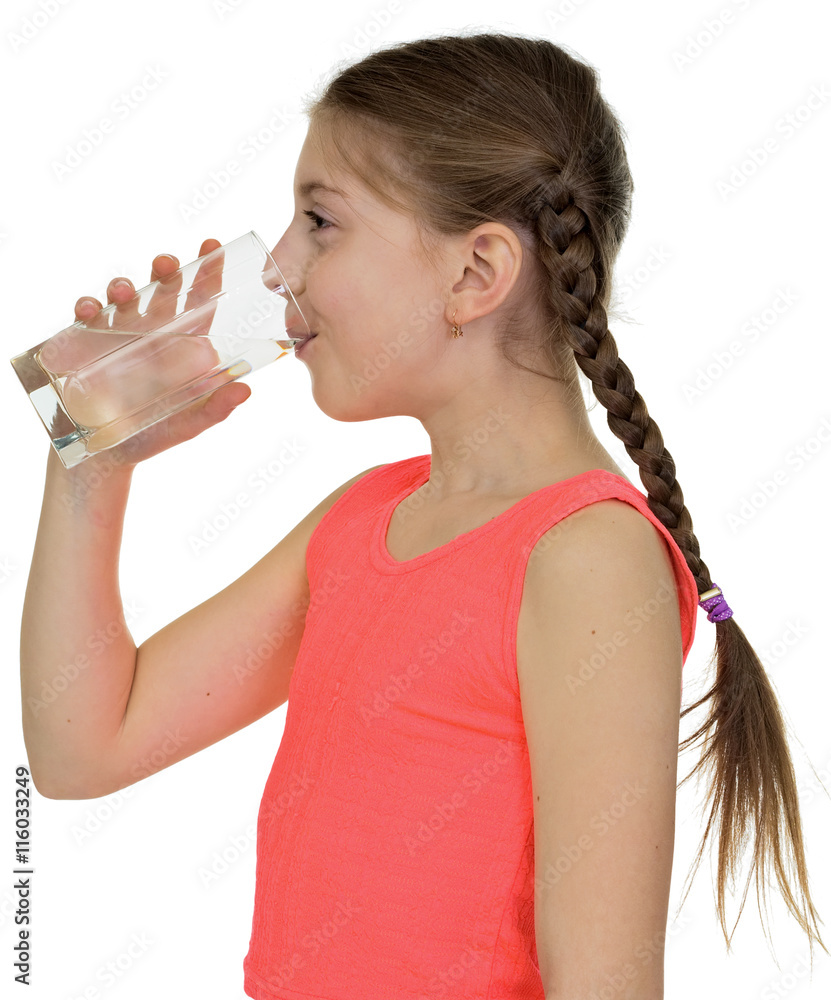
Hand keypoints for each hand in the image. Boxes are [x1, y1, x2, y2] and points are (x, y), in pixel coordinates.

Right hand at [52, 239, 251, 470]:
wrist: (103, 458)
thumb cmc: (150, 439)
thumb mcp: (185, 426)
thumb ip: (214, 410)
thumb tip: (246, 389)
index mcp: (181, 347)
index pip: (199, 303)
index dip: (207, 273)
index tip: (212, 245)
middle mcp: (152, 334)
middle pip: (162, 291)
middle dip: (164, 270)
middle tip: (166, 264)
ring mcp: (119, 336)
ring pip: (123, 298)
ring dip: (123, 287)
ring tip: (123, 292)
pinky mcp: (87, 345)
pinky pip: (86, 318)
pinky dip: (86, 308)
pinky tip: (88, 311)